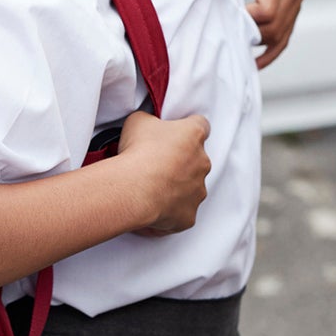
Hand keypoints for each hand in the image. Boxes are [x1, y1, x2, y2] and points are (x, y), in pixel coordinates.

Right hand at [118, 110, 211, 234]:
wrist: (134, 188)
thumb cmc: (138, 153)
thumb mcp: (138, 120)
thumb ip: (149, 121)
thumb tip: (147, 127)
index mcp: (193, 135)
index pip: (200, 125)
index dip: (187, 129)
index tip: (175, 135)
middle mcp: (202, 162)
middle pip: (196, 159)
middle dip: (179, 161)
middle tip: (155, 163)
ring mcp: (198, 191)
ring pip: (190, 188)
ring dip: (174, 187)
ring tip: (149, 187)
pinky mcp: (189, 215)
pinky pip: (180, 213)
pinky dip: (167, 212)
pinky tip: (148, 207)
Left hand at [217, 0, 303, 67]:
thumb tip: (221, 11)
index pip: (265, 11)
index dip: (245, 22)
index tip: (223, 20)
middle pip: (274, 26)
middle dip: (251, 35)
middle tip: (225, 38)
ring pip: (281, 33)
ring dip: (260, 46)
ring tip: (235, 53)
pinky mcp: (294, 5)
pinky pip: (286, 35)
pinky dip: (271, 51)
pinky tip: (254, 64)